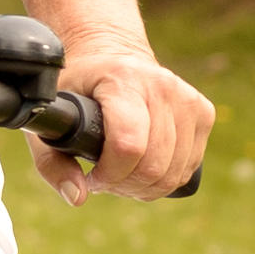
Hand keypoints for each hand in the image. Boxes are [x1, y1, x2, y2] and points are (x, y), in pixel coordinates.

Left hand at [43, 31, 213, 203]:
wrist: (112, 56)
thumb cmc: (77, 89)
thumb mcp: (50, 119)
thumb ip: (52, 164)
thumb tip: (77, 197)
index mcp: (123, 80)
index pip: (128, 145)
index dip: (109, 174)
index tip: (92, 176)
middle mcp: (161, 85)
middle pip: (153, 165)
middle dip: (124, 185)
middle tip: (105, 178)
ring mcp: (188, 98)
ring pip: (174, 172)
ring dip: (144, 186)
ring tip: (122, 173)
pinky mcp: (204, 112)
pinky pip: (188, 167)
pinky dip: (165, 179)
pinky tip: (143, 166)